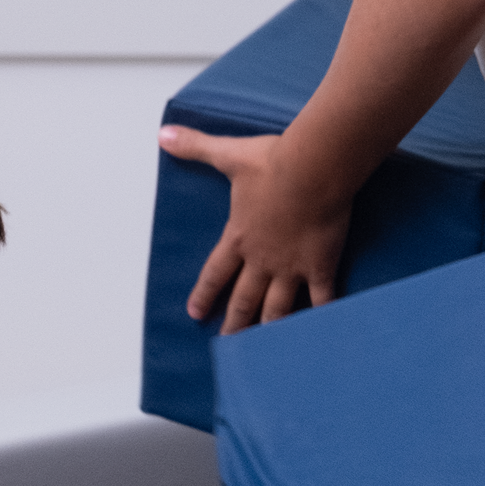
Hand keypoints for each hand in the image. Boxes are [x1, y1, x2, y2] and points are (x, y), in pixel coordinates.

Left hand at [162, 124, 351, 329]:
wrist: (311, 170)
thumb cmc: (272, 162)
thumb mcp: (229, 154)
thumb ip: (196, 146)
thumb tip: (164, 135)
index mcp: (239, 236)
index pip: (215, 272)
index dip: (205, 293)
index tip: (195, 313)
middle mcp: (261, 259)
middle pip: (243, 299)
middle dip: (234, 323)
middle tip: (227, 344)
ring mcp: (291, 267)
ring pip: (276, 308)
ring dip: (267, 330)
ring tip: (263, 350)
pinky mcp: (320, 267)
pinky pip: (320, 301)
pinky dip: (319, 319)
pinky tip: (319, 335)